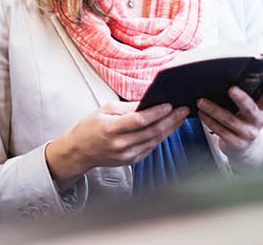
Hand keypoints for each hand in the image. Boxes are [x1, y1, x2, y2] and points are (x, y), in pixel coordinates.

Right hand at [45, 101, 188, 185]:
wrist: (80, 151)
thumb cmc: (90, 127)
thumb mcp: (105, 110)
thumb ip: (128, 107)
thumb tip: (149, 101)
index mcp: (111, 129)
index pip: (139, 120)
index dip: (156, 113)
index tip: (169, 105)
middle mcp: (120, 144)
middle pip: (151, 131)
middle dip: (170, 119)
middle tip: (182, 109)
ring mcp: (126, 155)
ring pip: (154, 141)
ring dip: (170, 128)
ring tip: (180, 117)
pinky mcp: (131, 161)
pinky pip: (150, 148)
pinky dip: (161, 137)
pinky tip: (169, 128)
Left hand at [197, 74, 262, 167]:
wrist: (245, 149)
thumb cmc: (244, 122)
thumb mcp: (250, 110)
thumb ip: (246, 96)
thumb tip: (232, 75)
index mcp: (262, 110)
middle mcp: (257, 121)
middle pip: (249, 108)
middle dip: (241, 98)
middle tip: (231, 89)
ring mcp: (247, 133)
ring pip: (229, 120)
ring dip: (213, 110)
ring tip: (201, 101)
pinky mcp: (236, 143)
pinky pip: (221, 131)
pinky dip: (209, 121)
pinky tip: (202, 114)